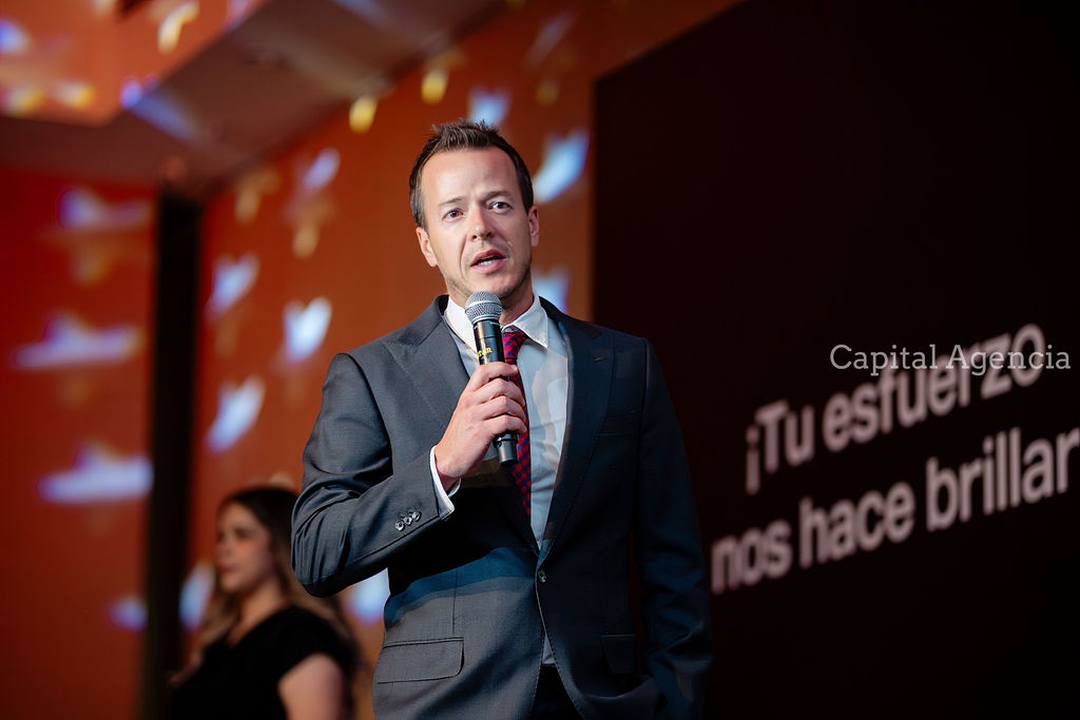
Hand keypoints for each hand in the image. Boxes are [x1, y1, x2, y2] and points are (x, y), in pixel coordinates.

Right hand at [434, 362, 526, 487]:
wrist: (448, 459)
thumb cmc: (459, 438)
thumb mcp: (465, 412)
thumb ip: (480, 401)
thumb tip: (502, 394)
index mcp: (466, 396)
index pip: (483, 371)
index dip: (502, 367)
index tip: (513, 371)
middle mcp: (470, 403)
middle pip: (500, 384)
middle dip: (517, 392)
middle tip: (520, 402)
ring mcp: (476, 417)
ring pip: (506, 402)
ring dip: (519, 411)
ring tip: (520, 418)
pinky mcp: (482, 432)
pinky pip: (507, 421)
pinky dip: (518, 425)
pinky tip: (518, 430)